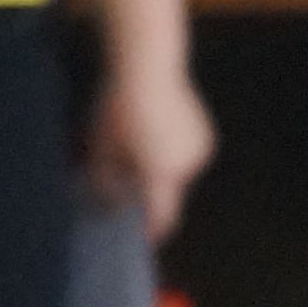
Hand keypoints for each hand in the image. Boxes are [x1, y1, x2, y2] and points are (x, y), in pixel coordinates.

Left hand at [91, 65, 216, 244]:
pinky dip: (172, 154)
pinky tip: (155, 131)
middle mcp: (188, 165)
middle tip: (126, 170)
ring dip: (161, 171)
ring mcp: (201, 150)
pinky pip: (187, 156)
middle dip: (149, 189)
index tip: (144, 239)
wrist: (148, 67)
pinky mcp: (206, 136)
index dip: (153, 230)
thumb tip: (108, 202)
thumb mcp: (101, 147)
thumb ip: (105, 181)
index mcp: (162, 172)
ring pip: (178, 174)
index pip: (163, 216)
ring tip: (139, 142)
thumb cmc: (119, 108)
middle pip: (168, 193)